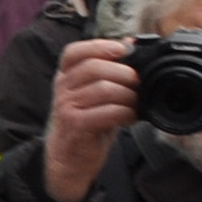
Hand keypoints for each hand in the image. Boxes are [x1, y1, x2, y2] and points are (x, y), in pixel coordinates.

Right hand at [47, 34, 138, 201]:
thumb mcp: (92, 94)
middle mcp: (62, 87)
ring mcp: (66, 106)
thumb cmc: (85, 123)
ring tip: (135, 104)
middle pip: (95, 67)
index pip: (75, 51)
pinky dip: (126, 113)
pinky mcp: (76, 125)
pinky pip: (108, 112)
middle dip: (126, 74)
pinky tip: (129, 118)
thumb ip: (108, 70)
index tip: (125, 50)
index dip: (101, 46)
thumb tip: (131, 42)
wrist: (68, 158)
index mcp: (65, 76)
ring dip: (129, 96)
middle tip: (139, 84)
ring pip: (104, 88)